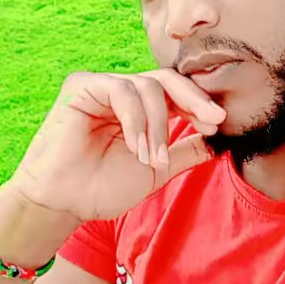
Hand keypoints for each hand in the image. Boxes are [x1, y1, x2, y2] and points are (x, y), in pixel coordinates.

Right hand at [7, 68, 226, 221]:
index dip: (200, 105)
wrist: (64, 204)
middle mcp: (125, 92)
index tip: (219, 123)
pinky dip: (135, 119)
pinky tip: (135, 146)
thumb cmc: (104, 187)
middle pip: (168, 80)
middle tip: (213, 119)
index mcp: (143, 107)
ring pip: (148, 87)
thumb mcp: (157, 169)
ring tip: (153, 157)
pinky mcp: (83, 86)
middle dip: (194, 99)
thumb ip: (186, 151)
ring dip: (158, 124)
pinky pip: (121, 90)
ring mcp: (104, 86)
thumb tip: (220, 142)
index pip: (178, 93)